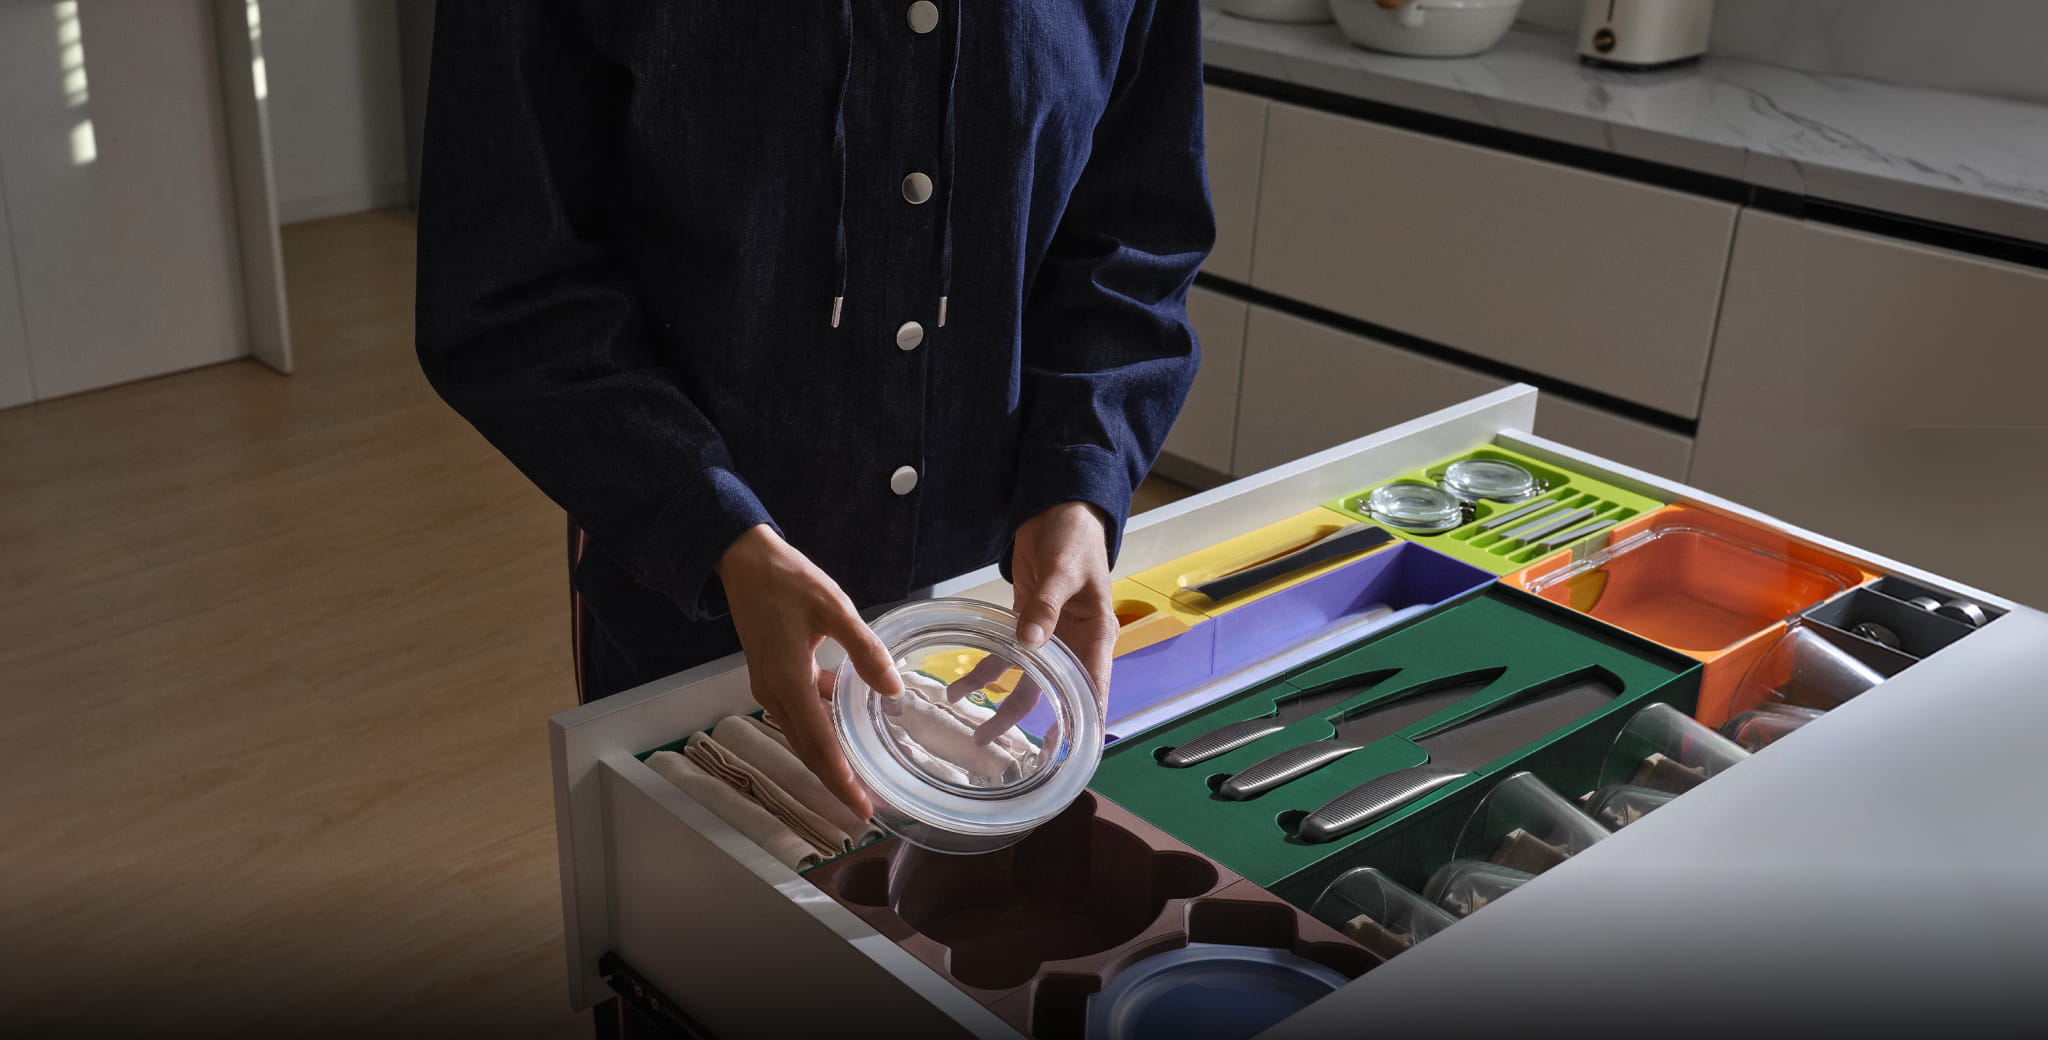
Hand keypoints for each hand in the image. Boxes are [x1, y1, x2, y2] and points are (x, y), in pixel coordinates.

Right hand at [718, 525, 901, 817]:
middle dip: (835, 780)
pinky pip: (797, 713)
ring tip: (860, 776)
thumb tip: (893, 690)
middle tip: (865, 808)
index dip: (839, 780)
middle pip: (807, 749)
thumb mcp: (835, 609)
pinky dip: (820, 728)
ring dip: (828, 757)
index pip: (818, 744)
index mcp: (789, 680)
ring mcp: (768, 685)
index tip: (861, 810)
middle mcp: (774, 692)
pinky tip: (845, 723)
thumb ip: (864, 651)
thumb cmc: (789, 580)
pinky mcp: (770, 675)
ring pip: (801, 733)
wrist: (744, 560)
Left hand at [967, 502, 1111, 737]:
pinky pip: (1006, 655)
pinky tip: (962, 686)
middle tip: (1009, 753)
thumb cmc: (1075, 538)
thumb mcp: (1063, 570)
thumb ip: (1045, 606)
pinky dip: (986, 670)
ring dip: (1002, 704)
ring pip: (1027, 680)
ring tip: (977, 731)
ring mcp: (1049, 634)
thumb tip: (1029, 643)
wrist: (1059, 509)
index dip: (1083, 723)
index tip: (1066, 753)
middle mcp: (1074, 642)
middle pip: (1055, 692)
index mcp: (1096, 634)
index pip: (1094, 688)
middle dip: (1032, 724)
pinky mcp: (1026, 622)